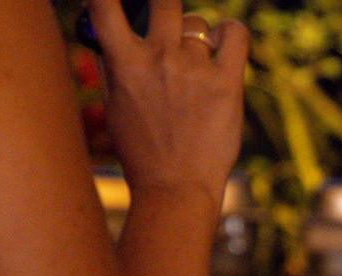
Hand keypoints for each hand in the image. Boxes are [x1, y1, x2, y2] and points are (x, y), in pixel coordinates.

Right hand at [90, 0, 248, 210]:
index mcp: (125, 63)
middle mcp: (160, 59)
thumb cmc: (142, 153)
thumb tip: (106, 31)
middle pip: (164, 0)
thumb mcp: (114, 108)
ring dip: (195, 36)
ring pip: (198, 23)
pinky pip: (236, 34)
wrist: (176, 190)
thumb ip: (111, 65)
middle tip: (164, 24)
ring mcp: (196, 69)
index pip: (105, 5)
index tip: (116, 1)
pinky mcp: (227, 83)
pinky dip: (231, 31)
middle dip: (162, 6)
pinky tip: (224, 42)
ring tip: (195, 61)